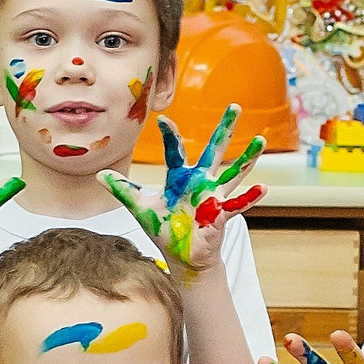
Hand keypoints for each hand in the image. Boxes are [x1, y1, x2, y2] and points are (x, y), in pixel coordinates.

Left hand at [103, 106, 264, 273]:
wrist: (182, 257)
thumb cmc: (165, 230)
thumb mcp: (141, 208)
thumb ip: (123, 190)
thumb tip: (99, 175)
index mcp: (180, 178)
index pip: (175, 152)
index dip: (170, 136)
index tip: (163, 119)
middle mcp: (200, 182)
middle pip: (214, 150)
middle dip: (224, 129)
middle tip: (234, 106)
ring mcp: (214, 197)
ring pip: (234, 172)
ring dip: (248, 157)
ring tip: (261, 140)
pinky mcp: (221, 215)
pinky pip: (237, 204)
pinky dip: (250, 196)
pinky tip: (264, 188)